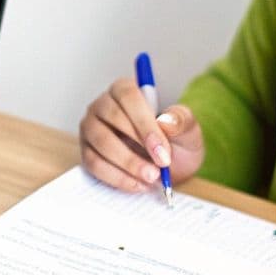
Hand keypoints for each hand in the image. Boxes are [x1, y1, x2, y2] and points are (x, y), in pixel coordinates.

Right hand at [78, 76, 205, 192]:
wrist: (167, 166)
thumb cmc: (175, 141)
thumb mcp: (188, 130)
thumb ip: (181, 121)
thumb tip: (166, 120)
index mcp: (125, 90)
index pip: (128, 96)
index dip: (144, 123)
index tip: (162, 148)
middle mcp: (103, 105)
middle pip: (112, 118)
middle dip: (138, 145)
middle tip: (160, 167)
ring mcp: (91, 129)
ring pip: (101, 143)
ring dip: (127, 163)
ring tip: (151, 177)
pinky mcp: (87, 152)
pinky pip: (95, 164)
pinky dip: (118, 178)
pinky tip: (138, 184)